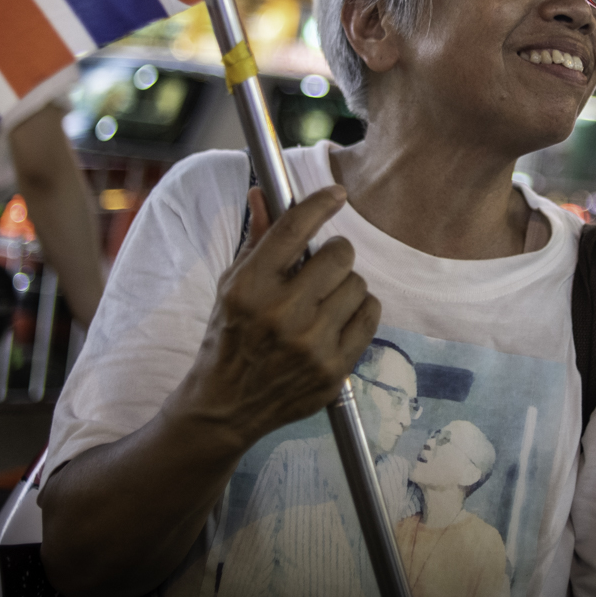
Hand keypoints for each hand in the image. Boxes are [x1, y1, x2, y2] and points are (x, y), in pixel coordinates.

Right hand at [171, 185, 379, 450]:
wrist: (225, 405)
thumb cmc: (228, 336)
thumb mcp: (231, 285)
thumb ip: (256, 238)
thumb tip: (262, 192)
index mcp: (251, 286)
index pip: (295, 228)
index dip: (321, 204)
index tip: (336, 194)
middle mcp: (282, 313)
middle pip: (339, 254)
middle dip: (334, 253)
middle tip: (322, 265)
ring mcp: (311, 345)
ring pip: (358, 284)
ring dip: (345, 285)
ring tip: (324, 298)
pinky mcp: (333, 368)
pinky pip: (370, 315)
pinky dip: (359, 310)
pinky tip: (338, 317)